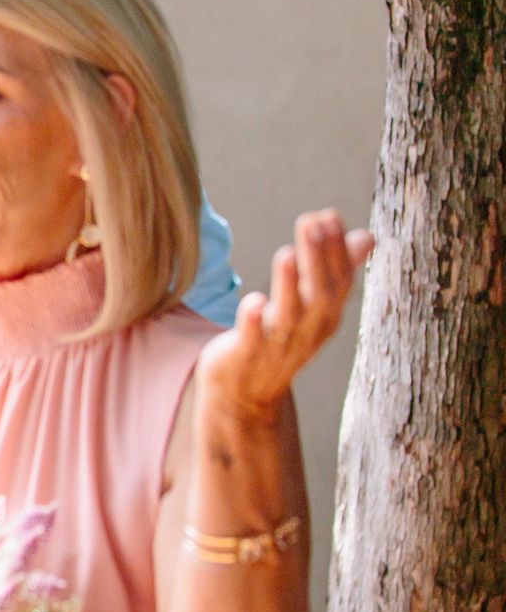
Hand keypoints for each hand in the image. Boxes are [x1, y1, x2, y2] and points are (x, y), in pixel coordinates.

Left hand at [197, 210, 372, 423]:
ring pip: (289, 314)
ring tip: (286, 254)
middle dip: (317, 258)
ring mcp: (277, 345)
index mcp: (326, 316)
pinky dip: (253, 321)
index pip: (339, 281)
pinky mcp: (246, 355)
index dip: (335, 250)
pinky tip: (254, 300)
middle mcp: (307, 331)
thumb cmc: (280, 341)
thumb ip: (337, 271)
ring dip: (289, 285)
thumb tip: (367, 236)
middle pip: (319, 293)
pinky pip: (252, 339)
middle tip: (311, 222)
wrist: (244, 396)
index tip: (329, 215)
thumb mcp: (313, 308)